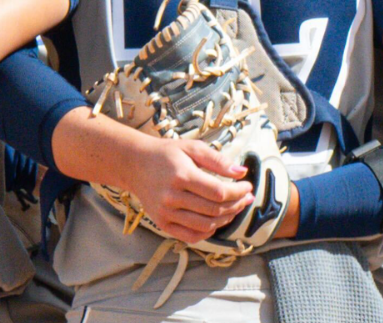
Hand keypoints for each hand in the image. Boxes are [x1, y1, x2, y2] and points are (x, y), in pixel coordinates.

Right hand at [117, 136, 254, 243]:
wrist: (135, 164)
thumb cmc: (166, 154)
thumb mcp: (192, 148)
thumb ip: (217, 160)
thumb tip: (241, 172)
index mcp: (182, 176)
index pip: (219, 192)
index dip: (238, 192)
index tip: (247, 186)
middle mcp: (172, 197)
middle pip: (214, 210)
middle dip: (237, 204)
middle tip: (246, 197)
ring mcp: (166, 213)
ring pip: (206, 225)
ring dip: (226, 218)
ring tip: (235, 208)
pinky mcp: (162, 223)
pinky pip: (191, 236)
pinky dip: (208, 231)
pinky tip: (216, 221)